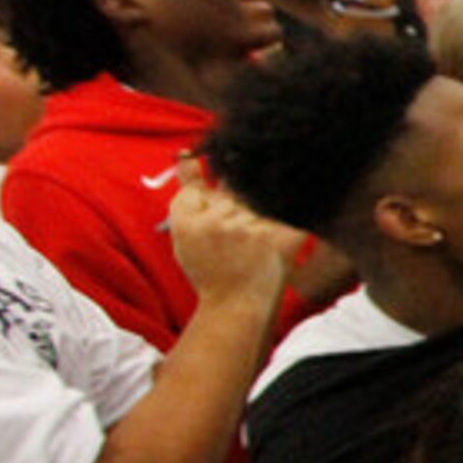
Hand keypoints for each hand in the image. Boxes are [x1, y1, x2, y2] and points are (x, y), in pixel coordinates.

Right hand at [164, 159, 303, 301]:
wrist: (235, 307)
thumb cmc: (210, 271)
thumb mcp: (187, 235)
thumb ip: (189, 194)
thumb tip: (186, 154)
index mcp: (184, 222)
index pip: (195, 190)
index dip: (205, 206)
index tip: (212, 229)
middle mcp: (212, 222)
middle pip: (229, 194)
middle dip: (234, 214)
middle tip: (233, 246)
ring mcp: (243, 228)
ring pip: (253, 205)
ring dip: (254, 222)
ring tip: (247, 252)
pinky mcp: (271, 236)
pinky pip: (278, 216)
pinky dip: (276, 229)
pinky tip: (266, 250)